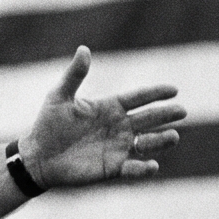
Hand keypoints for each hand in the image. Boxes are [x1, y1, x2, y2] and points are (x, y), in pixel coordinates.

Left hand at [22, 47, 185, 187]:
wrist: (37, 156)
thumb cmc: (47, 124)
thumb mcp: (59, 97)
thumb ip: (74, 75)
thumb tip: (83, 49)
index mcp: (110, 107)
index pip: (139, 98)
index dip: (156, 93)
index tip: (174, 90)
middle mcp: (119, 126)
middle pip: (149, 119)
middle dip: (166, 115)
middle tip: (181, 111)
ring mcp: (118, 147)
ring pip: (148, 143)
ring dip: (161, 140)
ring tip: (173, 136)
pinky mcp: (113, 168)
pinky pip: (134, 169)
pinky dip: (144, 168)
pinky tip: (153, 165)